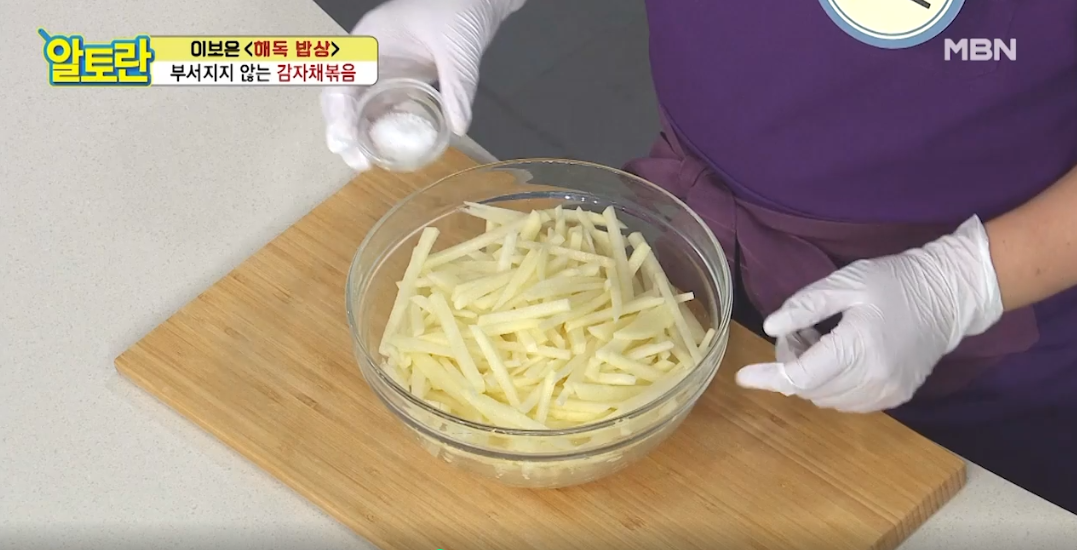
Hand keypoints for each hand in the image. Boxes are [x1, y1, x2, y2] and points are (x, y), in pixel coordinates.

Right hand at [320, 0, 525, 170]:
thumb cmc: (458, 9)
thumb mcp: (459, 47)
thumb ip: (458, 86)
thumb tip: (458, 127)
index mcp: (372, 39)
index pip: (342, 77)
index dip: (338, 110)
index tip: (343, 139)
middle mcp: (371, 57)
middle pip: (343, 97)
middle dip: (343, 130)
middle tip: (357, 161)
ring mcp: (384, 70)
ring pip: (359, 106)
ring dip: (359, 134)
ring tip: (365, 163)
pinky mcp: (400, 81)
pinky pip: (383, 109)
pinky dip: (380, 129)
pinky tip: (385, 150)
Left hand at [735, 216, 1004, 412]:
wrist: (948, 295)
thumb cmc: (894, 281)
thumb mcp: (845, 283)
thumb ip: (805, 306)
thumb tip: (770, 328)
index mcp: (858, 347)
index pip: (801, 375)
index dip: (768, 377)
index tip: (742, 377)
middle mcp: (873, 378)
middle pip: (810, 388)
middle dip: (792, 365)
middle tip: (799, 331)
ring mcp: (887, 392)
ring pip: (826, 398)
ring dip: (811, 376)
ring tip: (820, 339)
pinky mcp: (896, 397)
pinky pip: (847, 401)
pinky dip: (832, 384)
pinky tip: (838, 355)